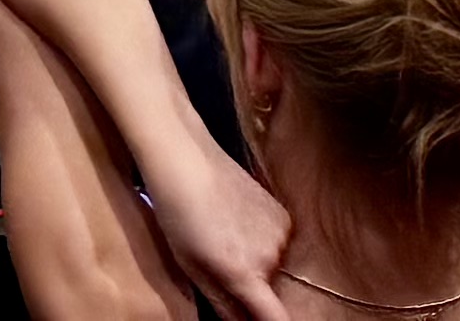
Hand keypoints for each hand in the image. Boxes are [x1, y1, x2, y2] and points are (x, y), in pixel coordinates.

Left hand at [137, 138, 289, 320]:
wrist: (184, 156)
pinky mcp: (284, 212)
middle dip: (252, 287)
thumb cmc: (176, 211)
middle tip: (220, 261)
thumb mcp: (190, 265)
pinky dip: (261, 239)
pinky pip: (277, 240)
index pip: (276, 318)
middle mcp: (271, 256)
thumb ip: (222, 303)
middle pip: (270, 289)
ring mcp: (281, 233)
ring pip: (273, 264)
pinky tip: (235, 219)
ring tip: (222, 233)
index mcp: (245, 273)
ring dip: (256, 261)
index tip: (262, 320)